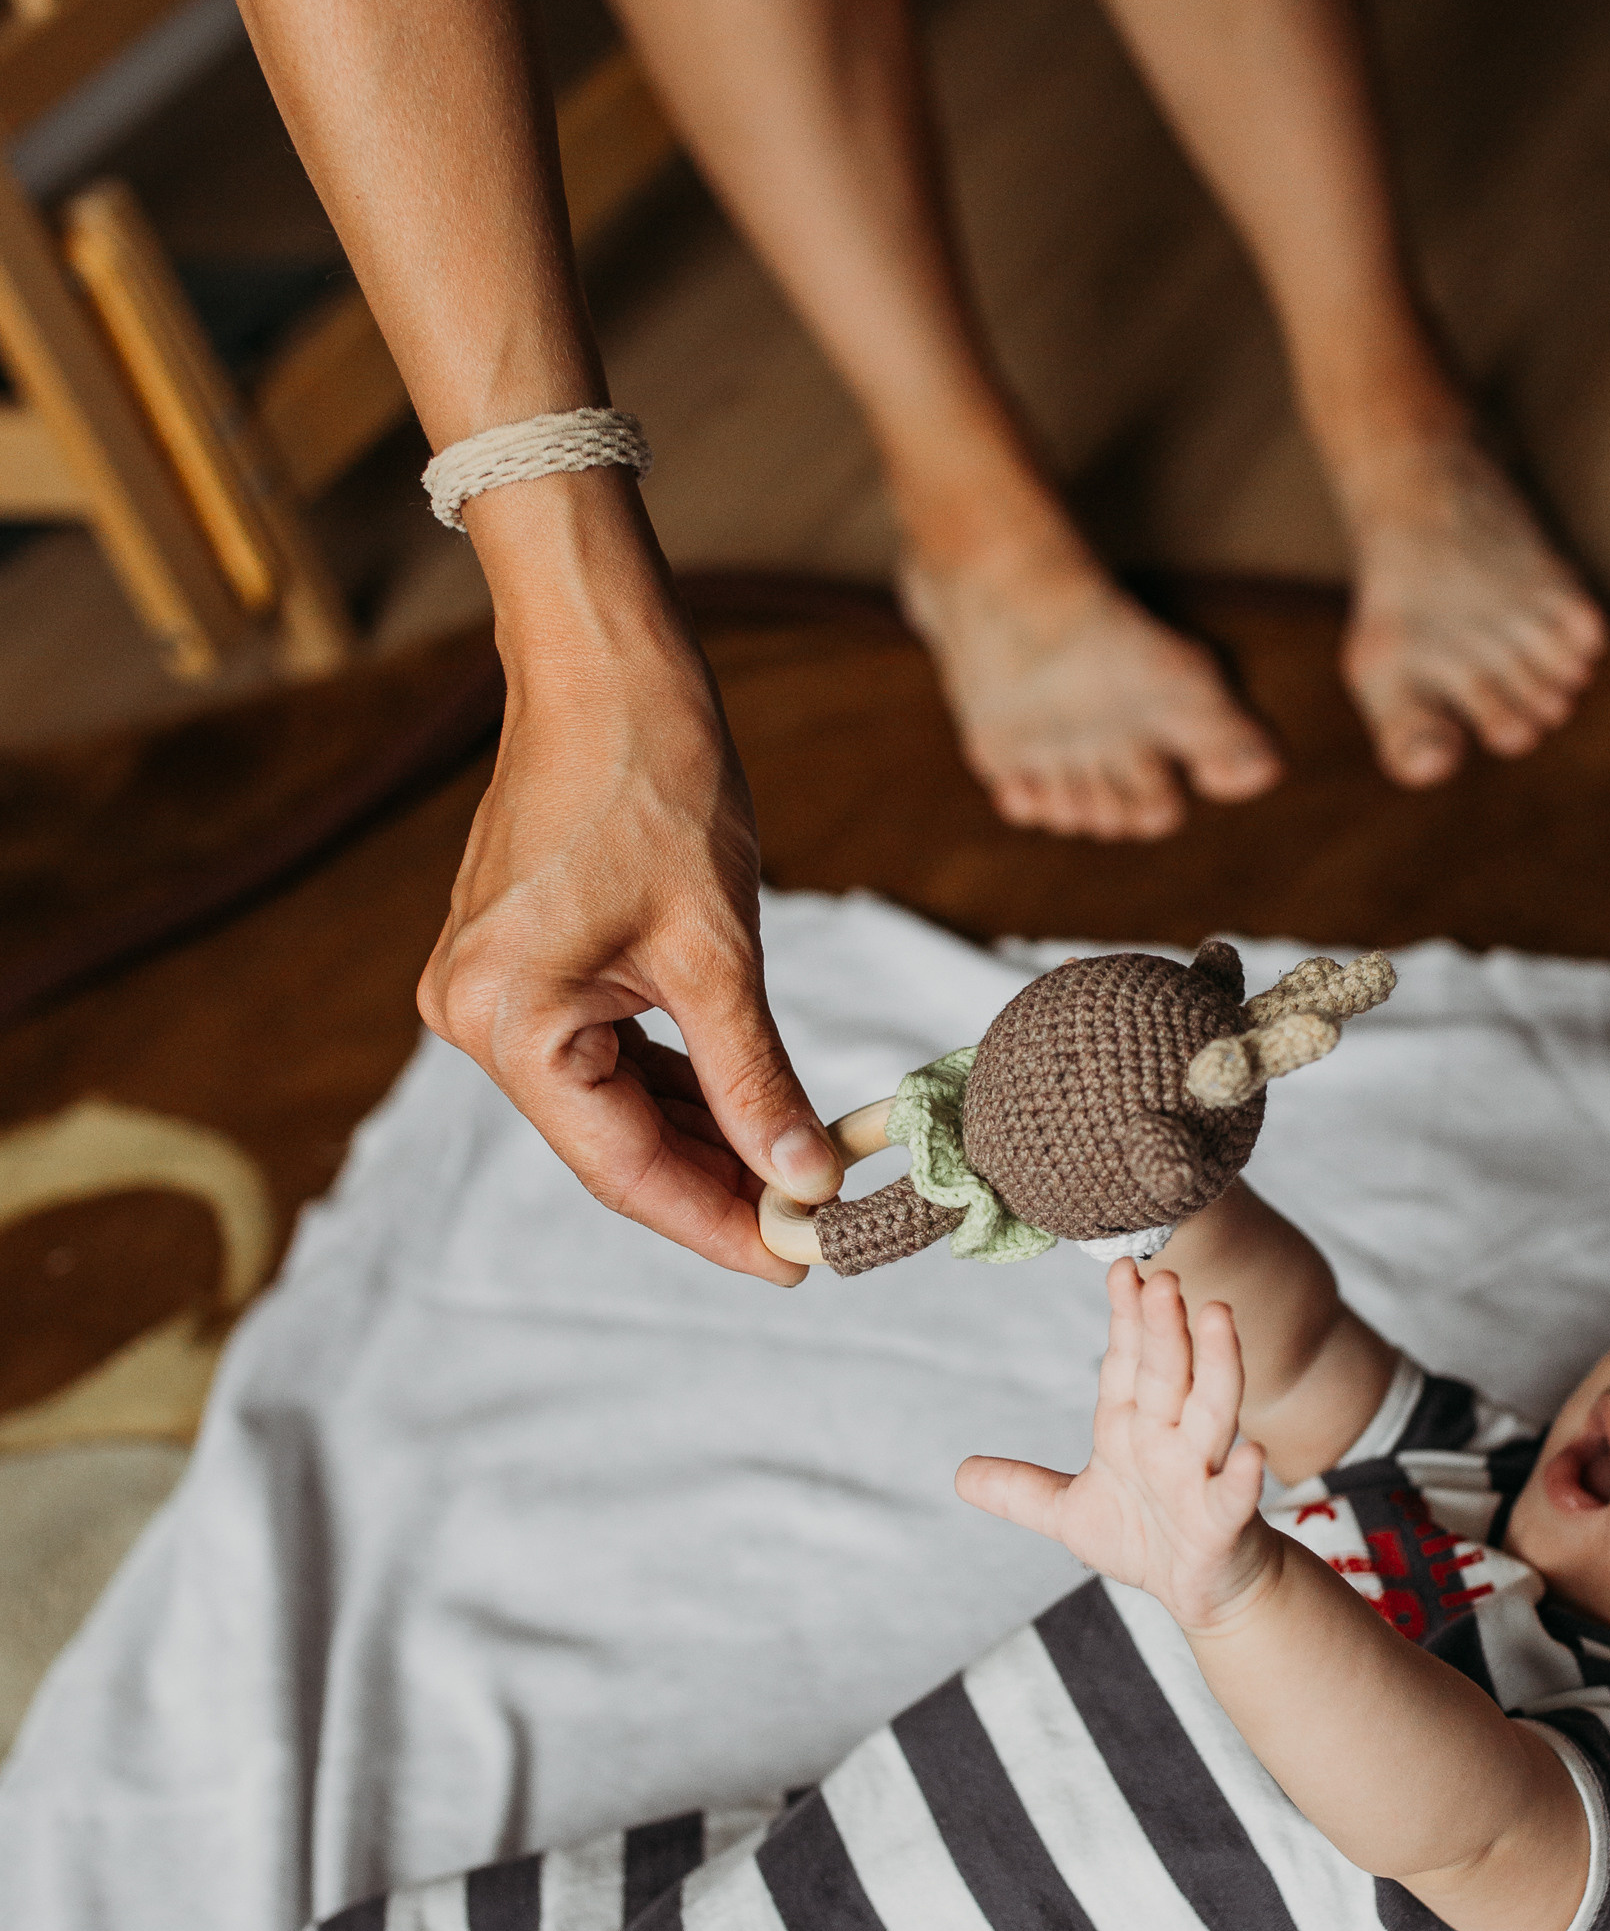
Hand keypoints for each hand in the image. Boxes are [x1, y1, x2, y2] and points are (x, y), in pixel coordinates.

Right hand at [419, 531, 840, 1278]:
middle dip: (717, 1185)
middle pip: (612, 1143)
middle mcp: (472, 1017)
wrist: (604, 667)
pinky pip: (600, 1055)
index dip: (715, 1222)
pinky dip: (674, 1084)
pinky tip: (746, 1115)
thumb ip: (755, 1078)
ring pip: (610, 1104)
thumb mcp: (718, 950)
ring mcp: (486, 992)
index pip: (622, 1166)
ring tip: (798, 1182)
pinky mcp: (516, 966)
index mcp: (504, 1020)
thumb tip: (804, 1181)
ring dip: (702, 1138)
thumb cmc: (657, 784)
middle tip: (815, 1233)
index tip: (799, 1263)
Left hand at [958, 1260, 1278, 1629]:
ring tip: (1217, 1314)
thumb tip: (960, 1474)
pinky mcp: (1222, 1525)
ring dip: (1216, 1365)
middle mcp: (1169, 1440)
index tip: (1122, 1270)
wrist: (1207, 1592)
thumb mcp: (1070, 1515)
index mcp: (1130, 1428)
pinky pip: (1232, 1497)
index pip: (1126, 1363)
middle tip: (1162, 1275)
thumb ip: (1020, 1491)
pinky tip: (1253, 1454)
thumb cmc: (1146, 1538)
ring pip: (1211, 1414)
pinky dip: (1242, 1477)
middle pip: (1166, 1374)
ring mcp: (1199, 1478)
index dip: (1126, 1318)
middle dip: (1162, 1327)